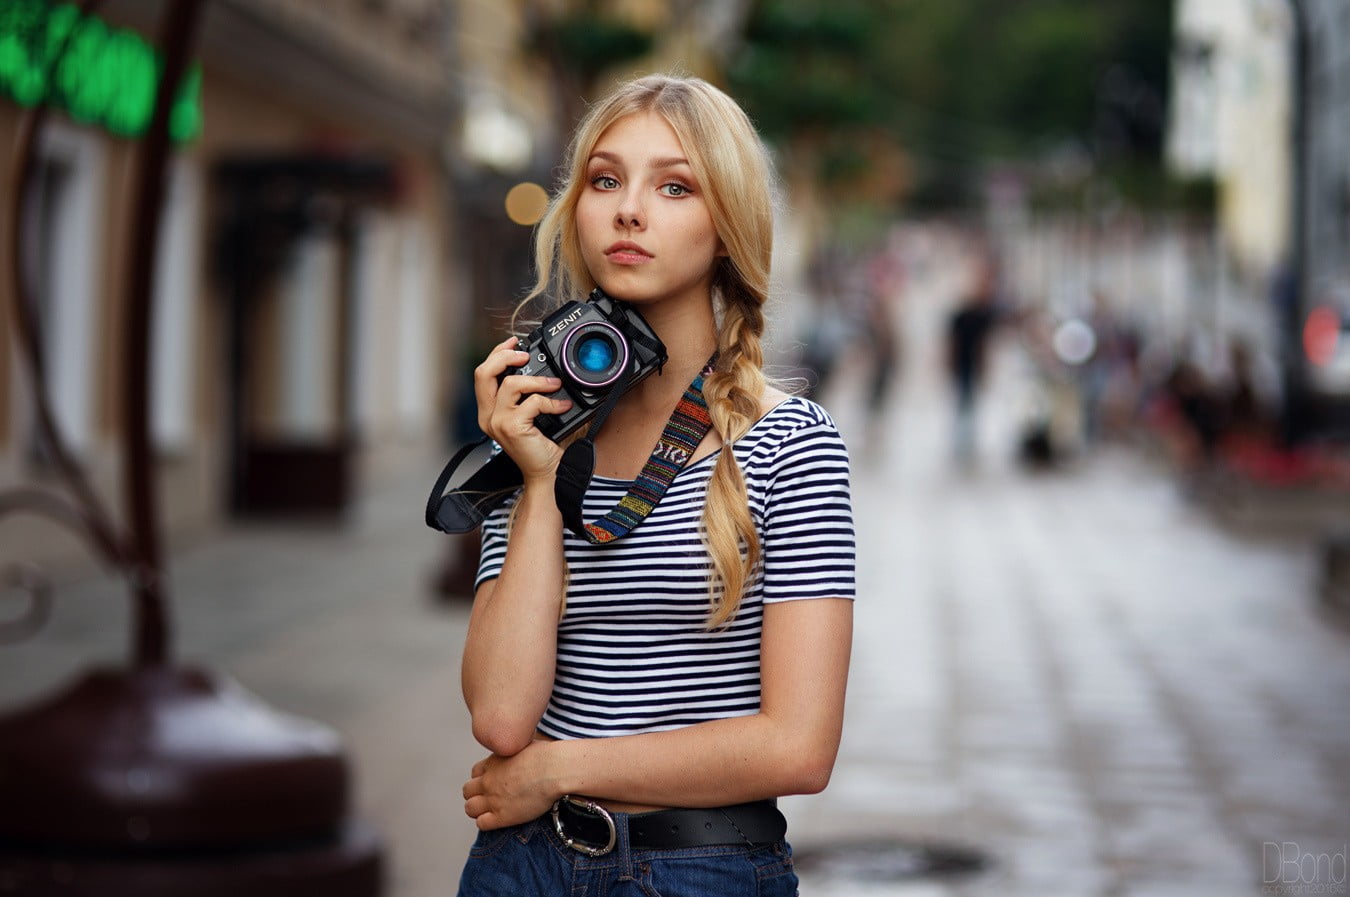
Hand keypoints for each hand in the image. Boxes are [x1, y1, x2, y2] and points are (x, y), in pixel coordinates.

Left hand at [462, 743, 558, 830]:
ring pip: (470, 808)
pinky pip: (481, 824)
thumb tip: (522, 754)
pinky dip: (487, 823)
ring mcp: (493, 799)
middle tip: (492, 798)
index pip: (475, 773)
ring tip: (493, 811)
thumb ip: (515, 752)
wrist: (554, 769)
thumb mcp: (525, 745)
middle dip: (477, 794)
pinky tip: (500, 819)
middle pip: (468, 790)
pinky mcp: (502, 816)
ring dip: (478, 810)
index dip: (483, 778)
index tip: (493, 782)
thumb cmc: (547, 756)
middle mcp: (488, 781)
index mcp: (493, 762)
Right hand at [473, 336, 573, 482]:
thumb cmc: (543, 446)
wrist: (549, 473)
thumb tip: (547, 369)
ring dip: (537, 380)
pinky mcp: (512, 428)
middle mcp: (488, 416)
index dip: (497, 353)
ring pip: (510, 383)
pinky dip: (551, 401)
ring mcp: (497, 422)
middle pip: (483, 373)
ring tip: (554, 384)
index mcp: (489, 411)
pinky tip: (562, 406)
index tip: (514, 342)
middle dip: (504, 356)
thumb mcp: (532, 414)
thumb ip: (530, 394)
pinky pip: (532, 402)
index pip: (483, 373)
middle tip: (525, 355)